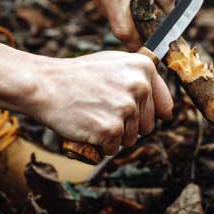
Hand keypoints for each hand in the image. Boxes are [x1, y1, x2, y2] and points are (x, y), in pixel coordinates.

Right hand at [29, 51, 173, 154]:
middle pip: (147, 126)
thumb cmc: (77, 76)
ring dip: (112, 136)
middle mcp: (139, 87)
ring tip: (92, 116)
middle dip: (127, 125)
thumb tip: (169, 111)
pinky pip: (113, 149)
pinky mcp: (110, 130)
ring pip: (130, 139)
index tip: (124, 109)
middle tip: (100, 110)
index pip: (163, 106)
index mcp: (143, 68)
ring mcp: (125, 109)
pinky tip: (85, 127)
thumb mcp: (114, 64)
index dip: (143, 113)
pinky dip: (99, 145)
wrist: (44, 85)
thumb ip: (141, 79)